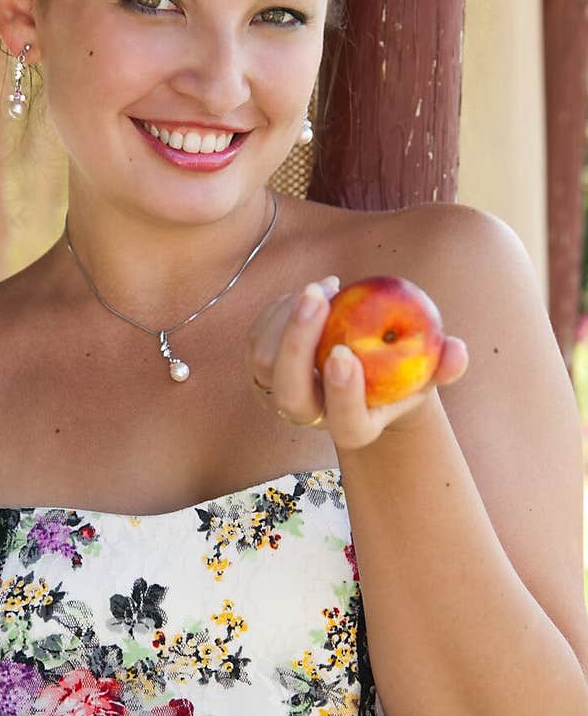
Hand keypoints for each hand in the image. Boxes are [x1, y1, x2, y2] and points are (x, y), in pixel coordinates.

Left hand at [246, 276, 468, 450]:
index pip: (344, 421)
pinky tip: (316, 292)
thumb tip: (458, 351)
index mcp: (354, 427)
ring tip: (325, 289)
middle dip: (297, 345)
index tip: (346, 353)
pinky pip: (256, 339)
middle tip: (317, 297)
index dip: (342, 393)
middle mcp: (312, 417)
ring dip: (289, 318)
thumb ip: (447, 364)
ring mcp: (282, 393)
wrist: (367, 373)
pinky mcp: (262, 369)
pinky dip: (280, 310)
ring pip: (263, 363)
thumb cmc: (406, 371)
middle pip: (290, 394)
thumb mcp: (431, 368)